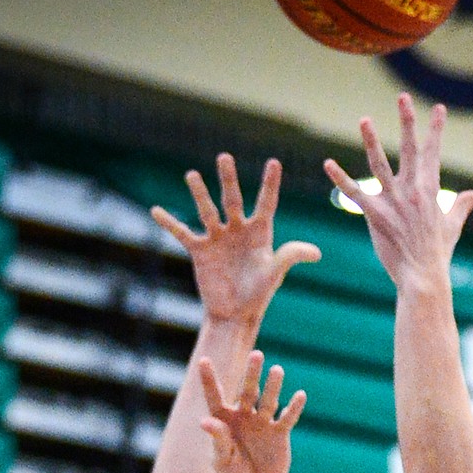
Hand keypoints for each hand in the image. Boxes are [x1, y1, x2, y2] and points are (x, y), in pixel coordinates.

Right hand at [151, 155, 320, 324]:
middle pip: (233, 199)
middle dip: (228, 179)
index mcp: (259, 233)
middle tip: (224, 157)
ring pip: (207, 210)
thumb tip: (317, 253)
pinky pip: (182, 233)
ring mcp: (217, 238)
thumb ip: (291, 256)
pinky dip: (169, 223)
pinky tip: (155, 211)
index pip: (266, 203)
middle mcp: (237, 230)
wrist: (234, 315)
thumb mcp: (275, 273)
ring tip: (192, 175)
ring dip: (199, 193)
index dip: (270, 184)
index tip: (274, 162)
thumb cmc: (258, 294)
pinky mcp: (200, 250)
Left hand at [199, 352, 306, 472]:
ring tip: (278, 370)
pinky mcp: (279, 433)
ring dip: (273, 386)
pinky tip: (300, 395)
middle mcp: (243, 416)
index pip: (215, 396)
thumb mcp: (223, 460)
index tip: (203, 360)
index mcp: (223, 420)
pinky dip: (294, 408)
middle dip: (252, 374)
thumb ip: (218, 439)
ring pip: (268, 400)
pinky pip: (287, 418)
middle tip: (257, 355)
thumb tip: (206, 422)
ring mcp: (262, 423)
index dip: (209, 380)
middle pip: (247, 391)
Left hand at [325, 93, 472, 288]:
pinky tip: (328, 164)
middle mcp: (412, 191)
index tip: (438, 109)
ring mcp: (392, 201)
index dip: (436, 130)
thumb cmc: (437, 252)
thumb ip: (464, 204)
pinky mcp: (374, 214)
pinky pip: (354, 192)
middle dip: (407, 121)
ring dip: (371, 141)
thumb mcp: (453, 225)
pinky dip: (340, 178)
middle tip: (403, 97)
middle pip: (410, 149)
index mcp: (430, 190)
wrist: (423, 277)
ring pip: (379, 164)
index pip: (434, 153)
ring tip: (364, 119)